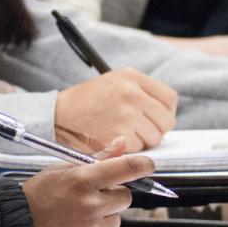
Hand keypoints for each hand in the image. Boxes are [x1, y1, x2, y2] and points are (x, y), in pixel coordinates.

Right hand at [22, 139, 156, 226]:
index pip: (126, 168)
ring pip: (116, 221)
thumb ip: (97, 159)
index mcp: (82, 181)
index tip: (148, 166)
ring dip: (102, 219)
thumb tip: (122, 143)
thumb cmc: (36, 199)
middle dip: (111, 196)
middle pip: (124, 198)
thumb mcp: (61, 170)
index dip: (142, 165)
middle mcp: (90, 206)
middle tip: (87, 199)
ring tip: (75, 219)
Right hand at [54, 69, 176, 151]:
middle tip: (140, 131)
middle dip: (157, 129)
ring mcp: (127, 114)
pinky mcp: (120, 136)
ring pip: (155, 137)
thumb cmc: (85, 102)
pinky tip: (113, 141)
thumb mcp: (113, 82)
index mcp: (131, 76)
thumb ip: (140, 91)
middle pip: (166, 120)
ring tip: (123, 134)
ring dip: (142, 141)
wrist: (58, 115)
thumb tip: (165, 114)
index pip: (169, 98)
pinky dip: (129, 150)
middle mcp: (131, 92)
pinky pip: (138, 149)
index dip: (165, 112)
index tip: (156, 119)